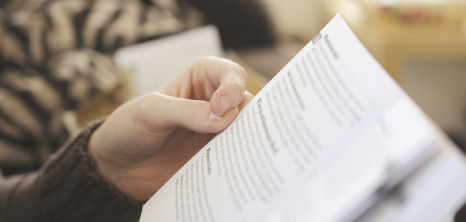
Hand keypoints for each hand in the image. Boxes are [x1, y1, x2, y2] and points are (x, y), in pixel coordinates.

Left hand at [88, 57, 252, 200]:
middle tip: (237, 134)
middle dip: (247, 117)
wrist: (118, 167)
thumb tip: (224, 117)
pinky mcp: (216, 156)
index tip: (220, 107)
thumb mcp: (151, 111)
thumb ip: (186, 111)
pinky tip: (234, 170)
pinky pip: (236, 157)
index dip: (233, 87)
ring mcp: (217, 131)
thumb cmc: (129, 127)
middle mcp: (214, 103)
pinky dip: (239, 162)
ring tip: (240, 154)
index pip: (231, 74)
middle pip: (247, 103)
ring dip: (246, 141)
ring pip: (247, 131)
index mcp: (201, 79)